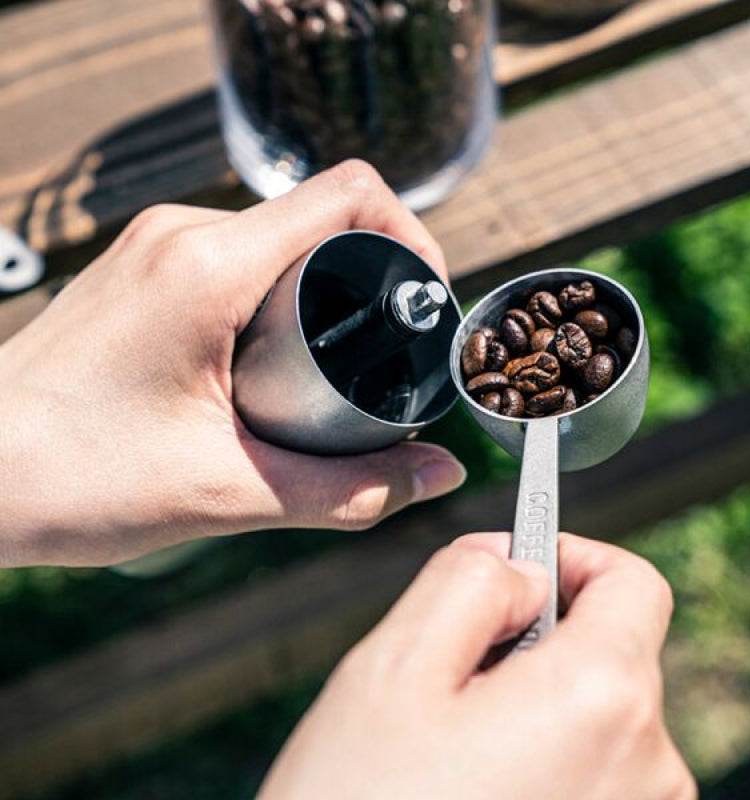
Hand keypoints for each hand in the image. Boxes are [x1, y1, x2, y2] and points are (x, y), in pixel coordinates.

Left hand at [0, 161, 465, 566]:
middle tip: (379, 356)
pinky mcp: (144, 266)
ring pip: (278, 239)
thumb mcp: (228, 493)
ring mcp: (158, 244)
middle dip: (369, 278)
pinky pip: (237, 256)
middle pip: (319, 219)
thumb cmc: (70, 479)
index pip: (348, 194)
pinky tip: (271, 360)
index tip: (425, 298)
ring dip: (319, 290)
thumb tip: (439, 476)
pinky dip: (276, 296)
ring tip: (324, 366)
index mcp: (207, 268)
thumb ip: (350, 488)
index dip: (411, 235)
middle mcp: (181, 233)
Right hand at [259, 533, 695, 799]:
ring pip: (596, 708)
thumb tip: (516, 560)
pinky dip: (544, 749)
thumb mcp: (394, 666)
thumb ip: (468, 580)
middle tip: (451, 668)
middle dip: (535, 633)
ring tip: (453, 741)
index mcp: (598, 704)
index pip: (632, 584)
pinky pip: (595, 768)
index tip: (519, 566)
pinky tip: (475, 782)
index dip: (571, 555)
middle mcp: (645, 771)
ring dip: (533, 696)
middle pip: (610, 646)